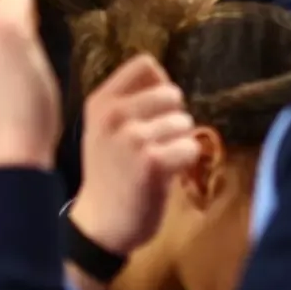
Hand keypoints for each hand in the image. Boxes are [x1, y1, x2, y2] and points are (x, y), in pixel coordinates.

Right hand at [69, 55, 200, 257]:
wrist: (100, 224)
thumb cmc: (110, 174)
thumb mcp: (106, 129)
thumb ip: (130, 101)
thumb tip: (166, 80)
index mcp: (101, 101)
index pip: (146, 65)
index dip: (160, 87)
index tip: (153, 112)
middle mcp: (113, 115)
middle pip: (172, 93)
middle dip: (173, 118)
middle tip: (156, 144)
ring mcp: (132, 138)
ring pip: (184, 123)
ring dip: (179, 144)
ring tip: (156, 162)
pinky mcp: (152, 162)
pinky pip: (190, 148)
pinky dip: (185, 162)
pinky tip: (165, 175)